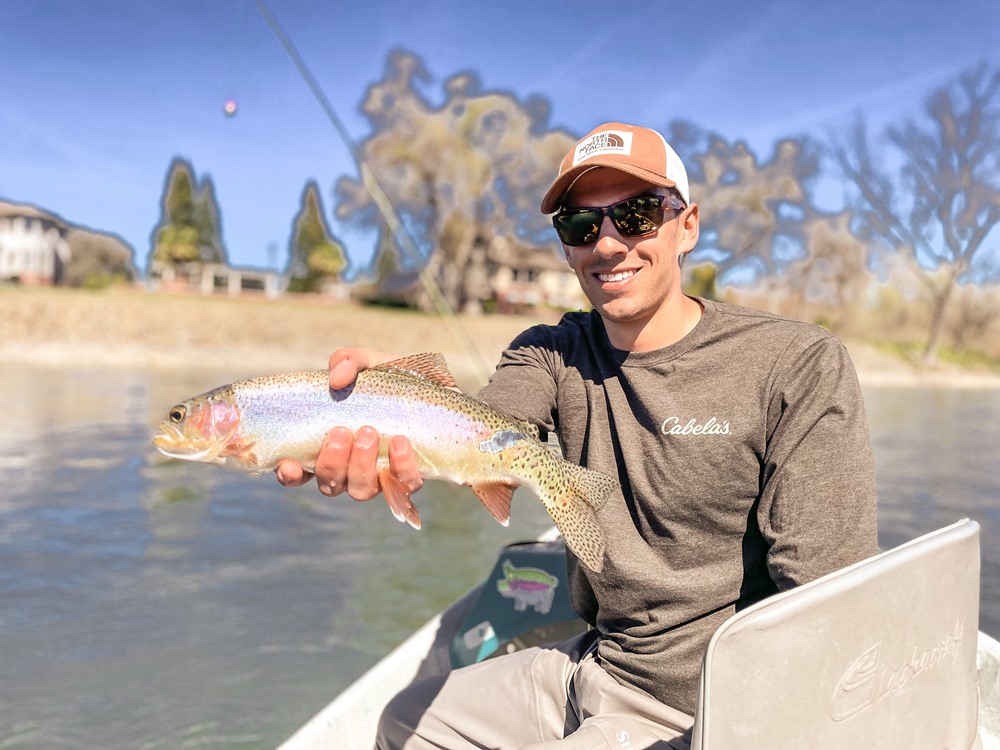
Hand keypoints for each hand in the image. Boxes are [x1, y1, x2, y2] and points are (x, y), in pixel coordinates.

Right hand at [274, 348, 423, 505]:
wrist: (437, 388)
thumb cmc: (391, 378)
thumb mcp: (368, 362)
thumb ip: (348, 361)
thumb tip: (337, 378)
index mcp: (329, 447)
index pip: (298, 472)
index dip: (289, 475)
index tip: (289, 464)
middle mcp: (349, 469)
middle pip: (330, 484)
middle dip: (332, 462)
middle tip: (342, 432)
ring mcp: (379, 476)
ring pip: (361, 490)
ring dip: (361, 465)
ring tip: (369, 432)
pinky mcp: (409, 476)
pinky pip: (403, 485)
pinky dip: (401, 466)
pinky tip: (401, 442)